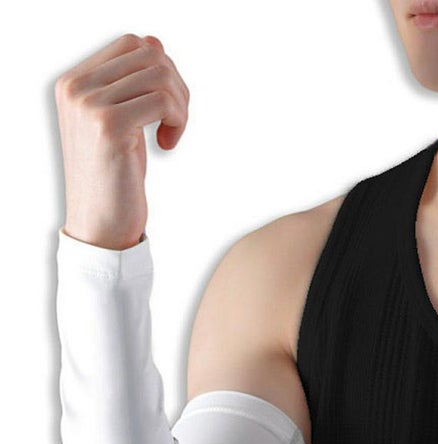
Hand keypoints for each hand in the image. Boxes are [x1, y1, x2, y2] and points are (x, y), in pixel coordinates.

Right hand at [55, 33, 189, 249]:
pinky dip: (177, 122)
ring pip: (160, 75)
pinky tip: (167, 146)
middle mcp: (76, 87)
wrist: (99, 224)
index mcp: (74, 81)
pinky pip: (162, 102)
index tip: (166, 109)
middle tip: (176, 123)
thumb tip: (155, 43)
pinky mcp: (109, 126)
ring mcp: (89, 104)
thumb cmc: (114, 177)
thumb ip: (132, 83)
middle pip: (150, 54)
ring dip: (180, 106)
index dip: (163, 72)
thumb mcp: (122, 123)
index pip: (133, 44)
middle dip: (177, 87)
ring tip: (171, 134)